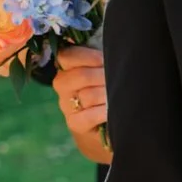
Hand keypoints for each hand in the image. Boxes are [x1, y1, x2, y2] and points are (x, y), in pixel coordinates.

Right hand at [55, 42, 111, 163]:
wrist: (103, 128)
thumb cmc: (106, 93)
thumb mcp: (102, 73)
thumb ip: (102, 61)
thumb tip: (115, 53)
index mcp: (67, 69)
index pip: (67, 56)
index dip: (89, 57)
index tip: (106, 60)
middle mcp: (63, 86)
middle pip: (79, 76)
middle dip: (102, 76)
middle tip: (118, 79)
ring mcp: (66, 106)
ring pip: (87, 95)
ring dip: (107, 94)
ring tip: (118, 95)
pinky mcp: (74, 123)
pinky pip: (89, 115)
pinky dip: (104, 112)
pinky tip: (112, 111)